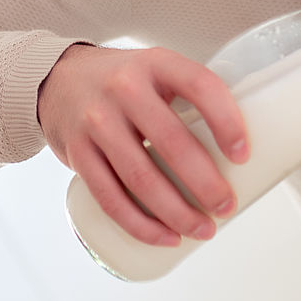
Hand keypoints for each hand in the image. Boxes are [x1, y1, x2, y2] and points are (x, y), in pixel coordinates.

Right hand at [38, 44, 247, 246]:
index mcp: (156, 64)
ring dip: (177, 212)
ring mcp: (96, 122)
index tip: (243, 155)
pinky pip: (110, 197)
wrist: (57, 80)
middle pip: (171, 142)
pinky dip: (140, 224)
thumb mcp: (156, 71)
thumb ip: (189, 98)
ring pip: (141, 178)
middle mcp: (124, 89)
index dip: (226, 121)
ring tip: (203, 230)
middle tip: (226, 207)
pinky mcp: (77, 153)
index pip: (199, 86)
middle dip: (205, 183)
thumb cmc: (124, 83)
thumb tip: (240, 152)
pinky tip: (165, 237)